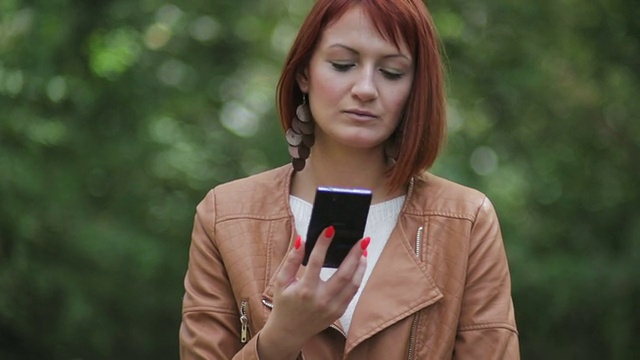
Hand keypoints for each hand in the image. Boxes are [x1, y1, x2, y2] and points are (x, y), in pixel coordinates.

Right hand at [257, 226, 367, 358]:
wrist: (289, 331)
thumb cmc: (284, 304)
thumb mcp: (281, 281)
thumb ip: (292, 260)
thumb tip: (302, 240)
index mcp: (305, 290)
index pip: (316, 262)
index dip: (323, 244)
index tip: (330, 229)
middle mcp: (321, 300)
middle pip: (344, 273)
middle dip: (355, 254)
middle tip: (361, 239)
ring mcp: (332, 308)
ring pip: (354, 284)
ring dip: (361, 266)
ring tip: (363, 251)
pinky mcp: (339, 312)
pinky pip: (352, 292)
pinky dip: (358, 277)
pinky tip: (359, 266)